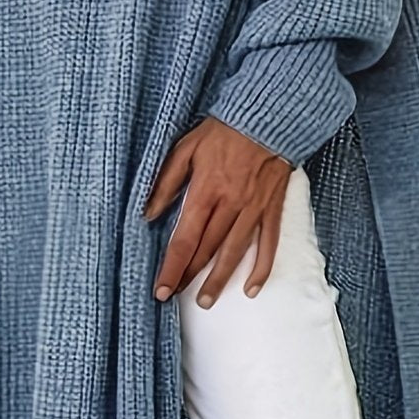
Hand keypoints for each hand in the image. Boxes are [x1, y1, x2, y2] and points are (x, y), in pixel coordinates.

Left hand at [143, 117, 292, 307]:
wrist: (267, 117)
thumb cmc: (223, 131)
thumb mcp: (185, 149)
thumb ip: (165, 183)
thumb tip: (146, 213)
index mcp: (205, 191)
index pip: (184, 240)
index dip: (172, 268)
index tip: (162, 289)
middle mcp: (230, 205)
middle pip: (207, 251)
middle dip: (190, 277)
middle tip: (176, 296)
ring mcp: (253, 209)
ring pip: (234, 253)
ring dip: (219, 280)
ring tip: (207, 301)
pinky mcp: (272, 208)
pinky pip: (268, 244)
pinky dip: (261, 268)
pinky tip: (251, 287)